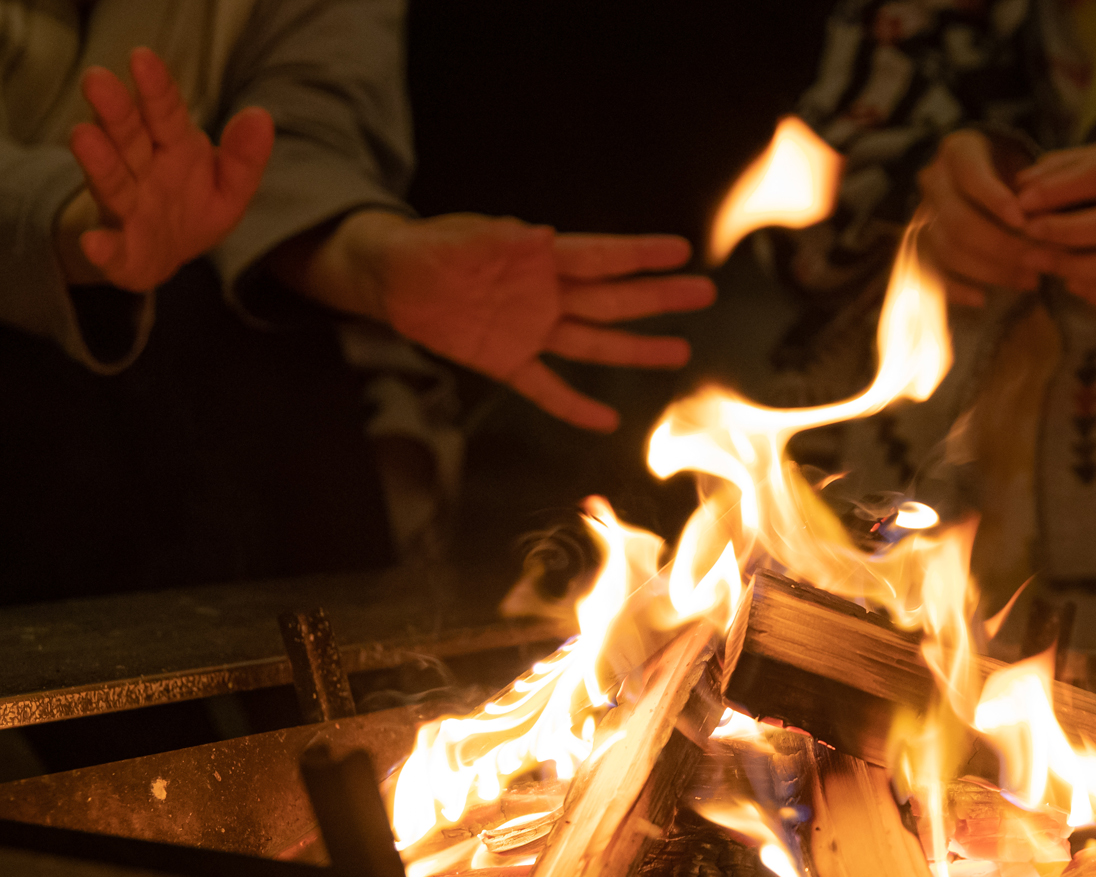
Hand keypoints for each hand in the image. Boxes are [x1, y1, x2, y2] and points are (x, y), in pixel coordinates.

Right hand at [57, 47, 272, 290]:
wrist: (163, 256)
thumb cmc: (192, 208)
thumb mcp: (229, 186)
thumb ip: (245, 158)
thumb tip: (261, 116)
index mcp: (172, 147)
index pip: (164, 111)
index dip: (155, 87)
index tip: (142, 57)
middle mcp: (140, 170)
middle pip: (127, 136)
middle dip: (114, 110)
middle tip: (96, 79)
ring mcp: (125, 209)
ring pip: (111, 181)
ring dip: (98, 161)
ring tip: (82, 136)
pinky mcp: (119, 253)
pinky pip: (109, 249)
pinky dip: (101, 247)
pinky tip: (93, 242)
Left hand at [335, 212, 714, 431]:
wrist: (391, 278)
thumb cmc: (426, 248)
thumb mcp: (455, 238)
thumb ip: (492, 240)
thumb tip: (538, 235)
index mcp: (537, 257)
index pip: (598, 256)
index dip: (638, 255)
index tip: (679, 252)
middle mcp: (544, 294)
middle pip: (611, 298)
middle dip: (658, 296)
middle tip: (703, 293)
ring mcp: (530, 330)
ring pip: (593, 341)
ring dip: (636, 348)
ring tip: (678, 352)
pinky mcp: (507, 360)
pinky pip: (546, 387)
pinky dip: (573, 405)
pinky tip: (605, 420)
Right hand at [915, 129, 1037, 306]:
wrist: (988, 175)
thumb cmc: (1017, 170)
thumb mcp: (1028, 164)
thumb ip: (1037, 188)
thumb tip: (1053, 222)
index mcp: (958, 151)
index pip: (971, 176)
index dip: (995, 200)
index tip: (1024, 222)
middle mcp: (933, 180)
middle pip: (958, 220)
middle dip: (1001, 245)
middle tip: (1039, 261)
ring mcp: (922, 214)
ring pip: (947, 249)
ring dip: (989, 270)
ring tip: (1030, 280)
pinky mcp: (920, 244)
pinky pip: (928, 272)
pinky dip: (953, 288)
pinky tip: (982, 299)